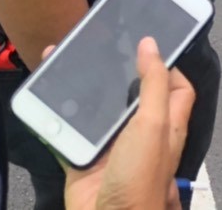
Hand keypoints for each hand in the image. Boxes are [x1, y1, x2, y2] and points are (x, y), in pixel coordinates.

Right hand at [62, 37, 195, 209]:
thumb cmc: (140, 176)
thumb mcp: (154, 124)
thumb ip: (153, 84)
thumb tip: (151, 44)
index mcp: (166, 126)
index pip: (175, 88)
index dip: (166, 66)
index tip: (145, 45)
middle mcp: (140, 134)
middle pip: (131, 95)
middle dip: (116, 72)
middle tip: (97, 46)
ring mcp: (111, 147)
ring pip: (97, 111)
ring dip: (82, 91)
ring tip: (67, 62)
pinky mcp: (83, 158)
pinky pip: (67, 132)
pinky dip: (56, 116)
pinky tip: (46, 95)